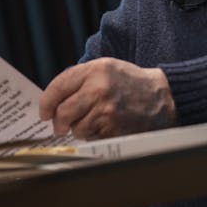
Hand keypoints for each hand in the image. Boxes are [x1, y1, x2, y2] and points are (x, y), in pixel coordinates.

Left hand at [39, 58, 175, 138]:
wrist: (163, 98)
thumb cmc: (131, 83)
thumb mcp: (106, 68)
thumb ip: (80, 79)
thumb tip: (52, 100)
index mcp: (95, 70)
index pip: (58, 87)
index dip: (46, 103)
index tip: (44, 112)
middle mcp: (99, 89)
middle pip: (63, 112)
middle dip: (58, 123)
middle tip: (59, 127)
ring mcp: (106, 110)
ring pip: (76, 128)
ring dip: (79, 130)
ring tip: (91, 124)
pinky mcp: (113, 128)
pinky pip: (91, 137)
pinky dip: (93, 136)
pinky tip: (104, 128)